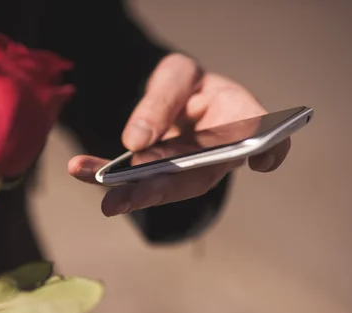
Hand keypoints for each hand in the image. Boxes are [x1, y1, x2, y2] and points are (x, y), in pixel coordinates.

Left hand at [68, 53, 290, 215]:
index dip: (269, 149)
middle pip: (197, 176)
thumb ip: (161, 101)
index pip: (265, 136)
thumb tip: (136, 142)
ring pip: (164, 187)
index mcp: (240, 119)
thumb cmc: (185, 84)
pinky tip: (81, 171)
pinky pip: (138, 180)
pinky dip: (107, 177)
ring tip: (100, 199)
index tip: (263, 159)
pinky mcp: (164, 176)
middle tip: (121, 200)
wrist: (173, 98)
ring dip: (129, 194)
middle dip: (157, 190)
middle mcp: (219, 153)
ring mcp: (191, 170)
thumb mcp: (175, 74)